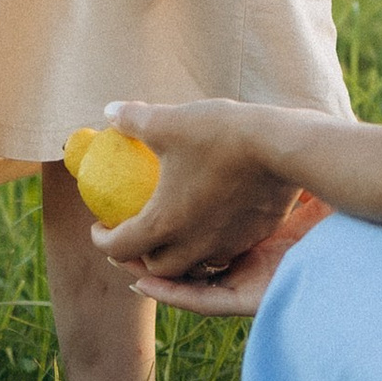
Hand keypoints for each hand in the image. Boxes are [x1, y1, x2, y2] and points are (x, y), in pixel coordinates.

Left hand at [90, 96, 319, 303]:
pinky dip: (211, 244)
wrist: (281, 146)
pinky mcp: (254, 235)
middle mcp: (194, 244)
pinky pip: (226, 250)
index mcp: (164, 224)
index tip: (100, 227)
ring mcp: (227, 243)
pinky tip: (212, 219)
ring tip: (174, 232)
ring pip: (196, 265)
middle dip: (140, 257)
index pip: (121, 248)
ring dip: (178, 256)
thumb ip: (133, 119)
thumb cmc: (218, 134)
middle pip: (159, 269)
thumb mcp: (168, 122)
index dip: (103, 240)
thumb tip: (110, 112)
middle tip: (135, 234)